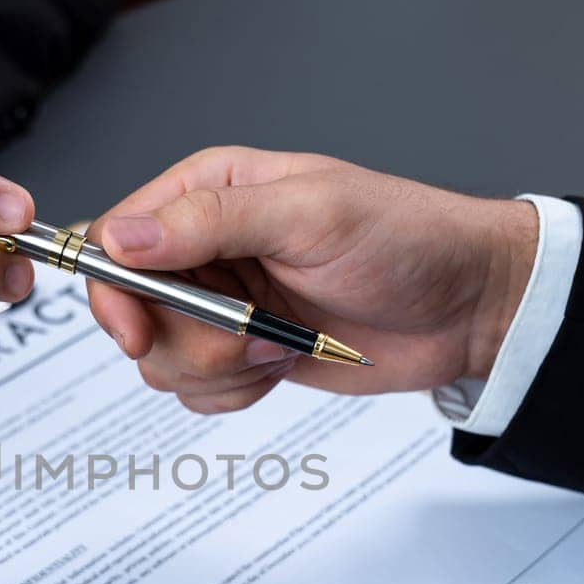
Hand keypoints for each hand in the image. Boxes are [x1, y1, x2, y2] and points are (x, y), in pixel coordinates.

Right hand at [87, 147, 538, 412]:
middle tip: (250, 333)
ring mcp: (222, 305)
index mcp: (210, 191)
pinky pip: (197, 391)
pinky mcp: (244, 354)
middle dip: (187, 338)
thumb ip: (210, 222)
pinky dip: (237, 391)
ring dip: (219, 368)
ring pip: (161, 358)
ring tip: (280, 343)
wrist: (467, 308)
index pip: (116, 238)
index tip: (139, 328)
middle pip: (132, 310)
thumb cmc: (406, 239)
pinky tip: (284, 364)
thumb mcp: (309, 215)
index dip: (115, 291)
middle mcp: (205, 247)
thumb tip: (123, 236)